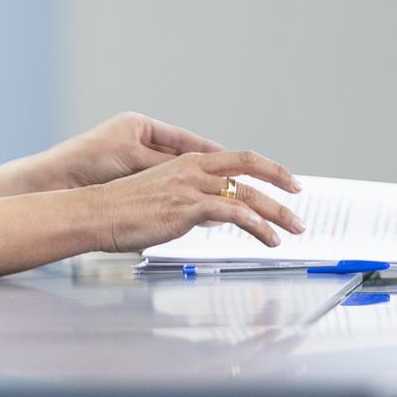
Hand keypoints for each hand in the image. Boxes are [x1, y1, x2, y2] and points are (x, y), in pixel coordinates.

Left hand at [40, 111, 227, 189]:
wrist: (53, 181)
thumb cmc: (84, 161)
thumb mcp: (131, 157)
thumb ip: (164, 166)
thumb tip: (194, 173)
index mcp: (139, 127)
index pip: (186, 140)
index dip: (214, 151)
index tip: (237, 160)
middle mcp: (138, 143)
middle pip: (185, 158)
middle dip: (210, 171)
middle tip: (238, 183)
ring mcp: (133, 163)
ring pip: (176, 176)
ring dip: (195, 188)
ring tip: (221, 199)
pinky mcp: (127, 184)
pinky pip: (162, 190)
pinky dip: (178, 199)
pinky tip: (193, 209)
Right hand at [89, 150, 304, 251]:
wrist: (96, 213)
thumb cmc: (123, 212)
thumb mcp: (165, 201)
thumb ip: (194, 204)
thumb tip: (218, 215)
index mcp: (188, 162)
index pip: (239, 158)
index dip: (268, 168)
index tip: (286, 181)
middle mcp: (193, 168)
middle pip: (250, 168)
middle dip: (281, 185)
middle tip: (300, 203)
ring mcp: (191, 186)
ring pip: (246, 194)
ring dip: (275, 214)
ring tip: (291, 231)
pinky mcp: (187, 207)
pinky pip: (232, 213)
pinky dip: (255, 225)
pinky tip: (267, 238)